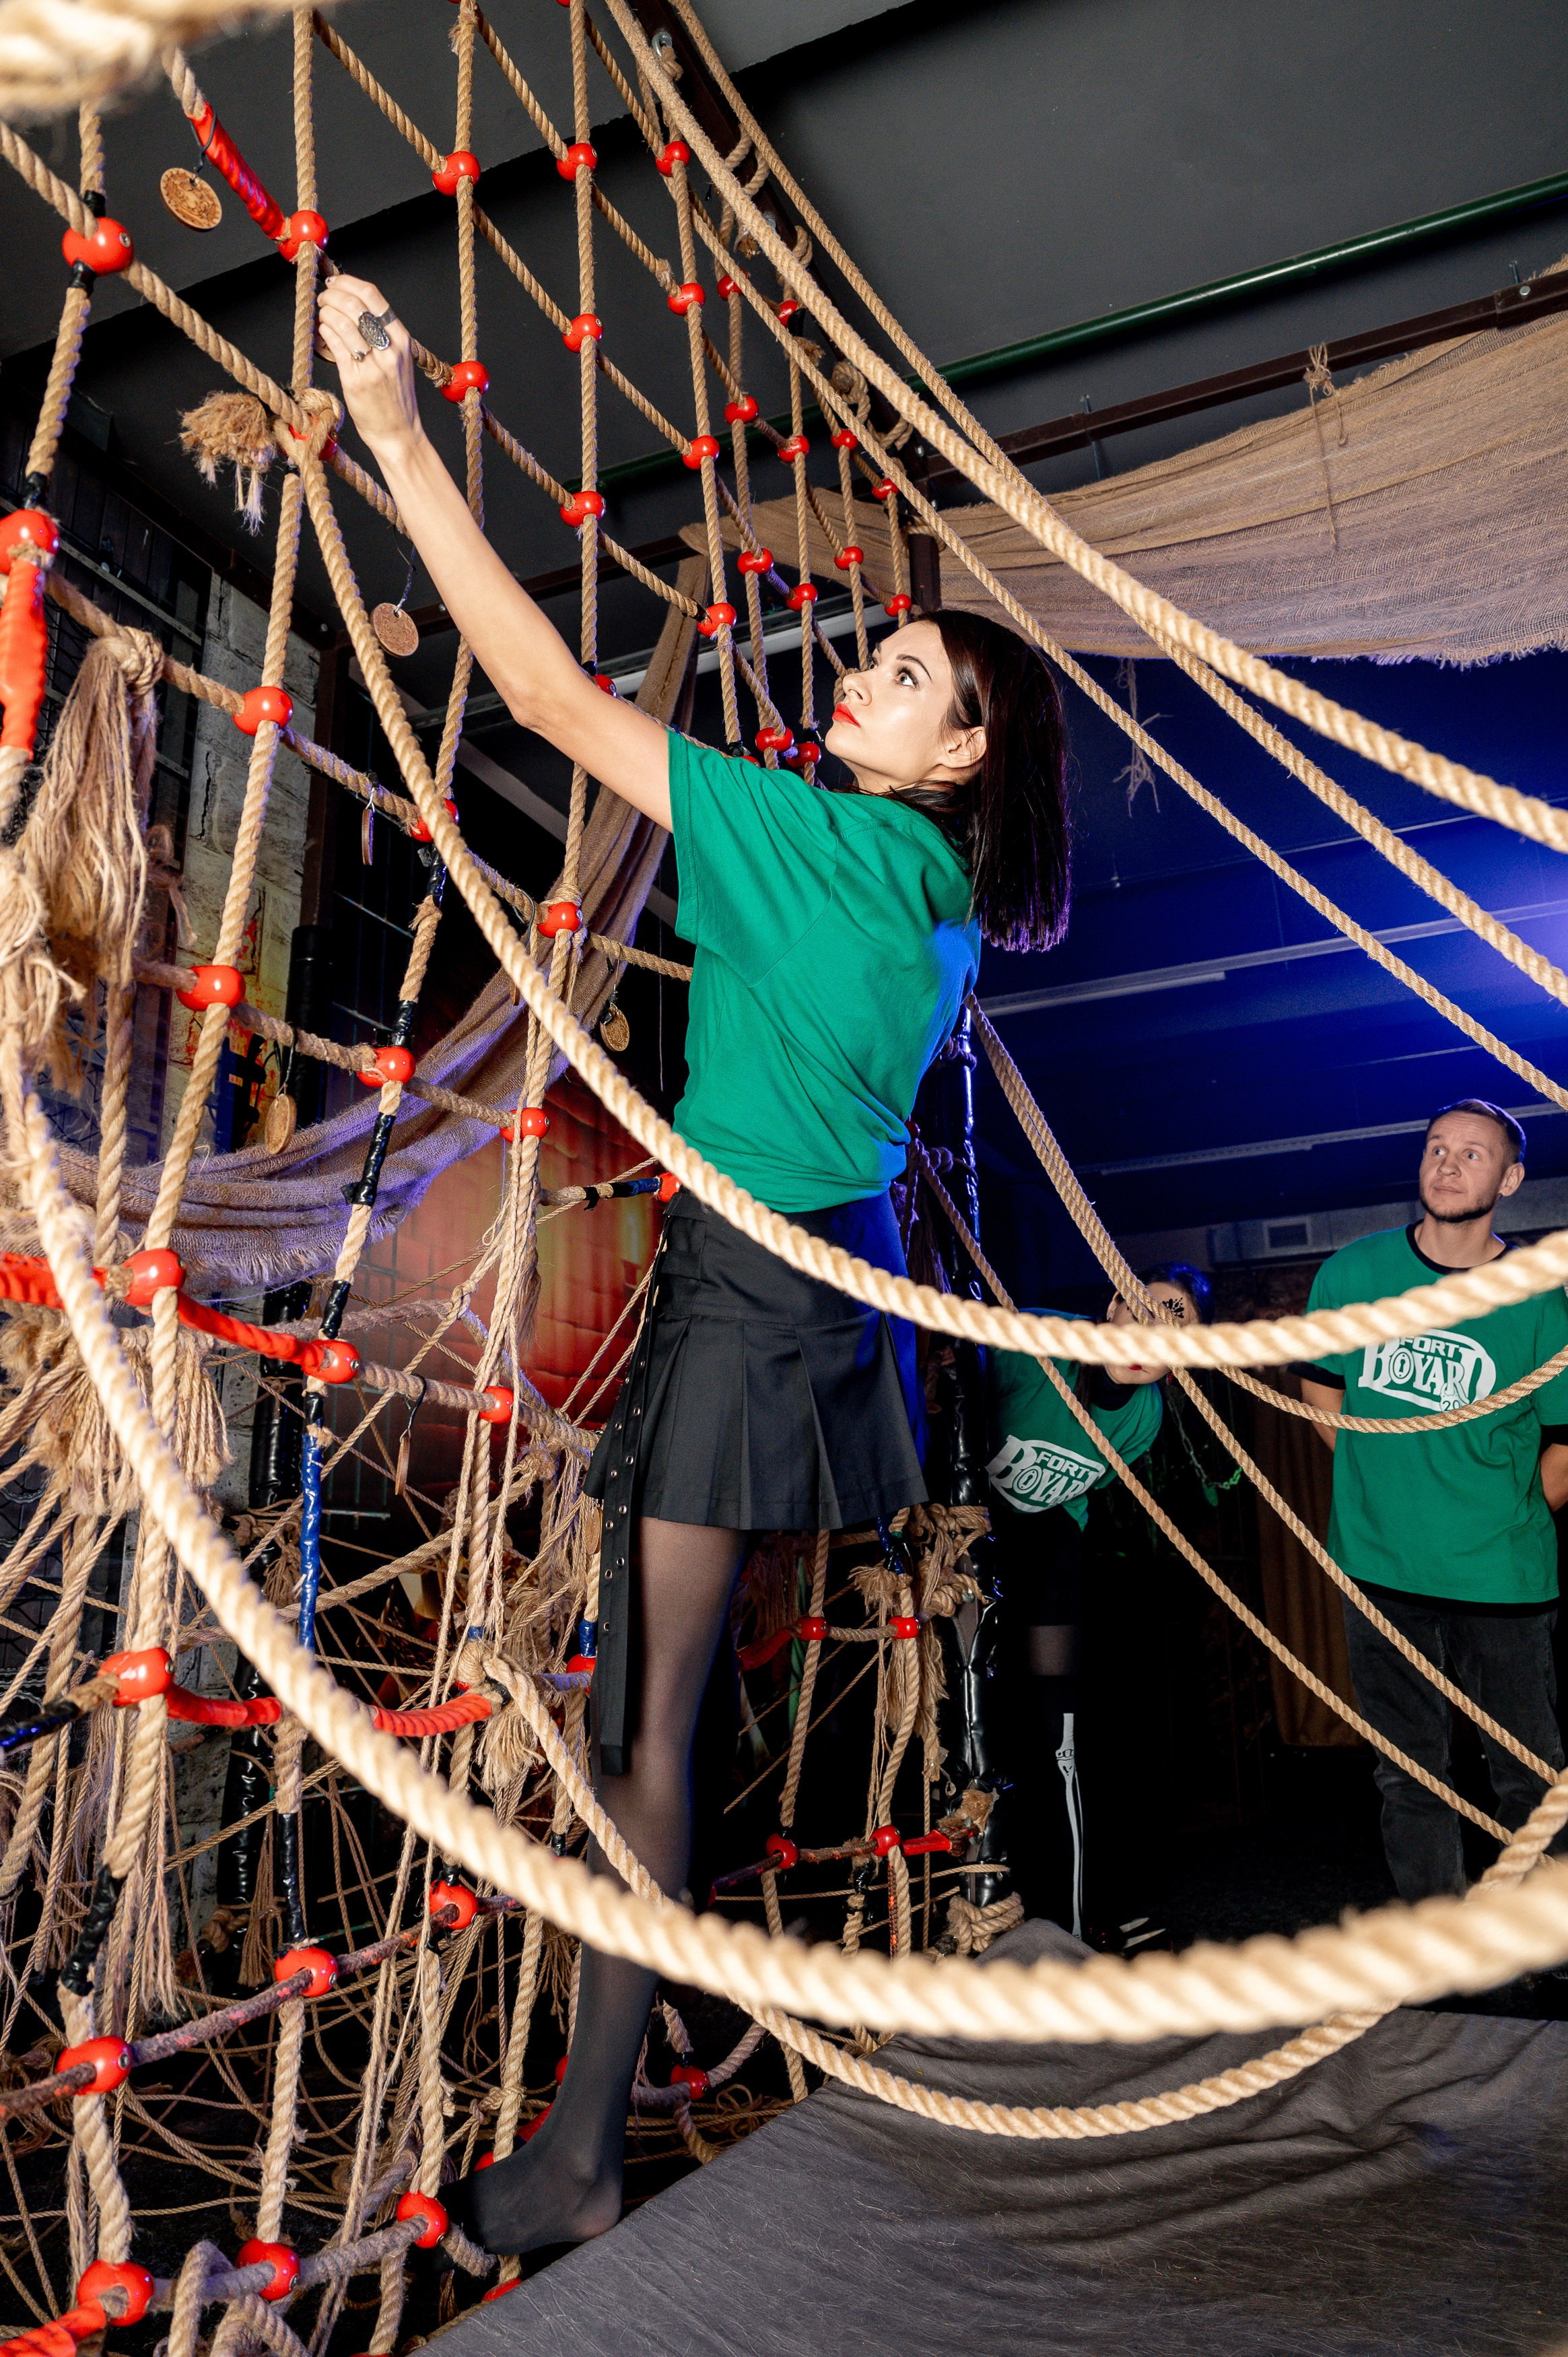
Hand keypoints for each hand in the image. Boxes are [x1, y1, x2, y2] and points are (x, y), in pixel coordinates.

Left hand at [316, 273, 422, 459]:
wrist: (398, 433)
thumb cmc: (394, 397)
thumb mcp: (397, 359)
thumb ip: (380, 334)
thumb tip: (349, 304)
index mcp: (401, 339)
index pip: (373, 296)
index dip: (348, 282)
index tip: (334, 283)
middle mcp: (389, 350)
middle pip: (354, 305)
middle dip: (331, 296)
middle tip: (323, 300)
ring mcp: (373, 365)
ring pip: (340, 322)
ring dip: (324, 315)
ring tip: (322, 319)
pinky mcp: (355, 380)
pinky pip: (333, 344)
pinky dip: (322, 334)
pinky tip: (322, 337)